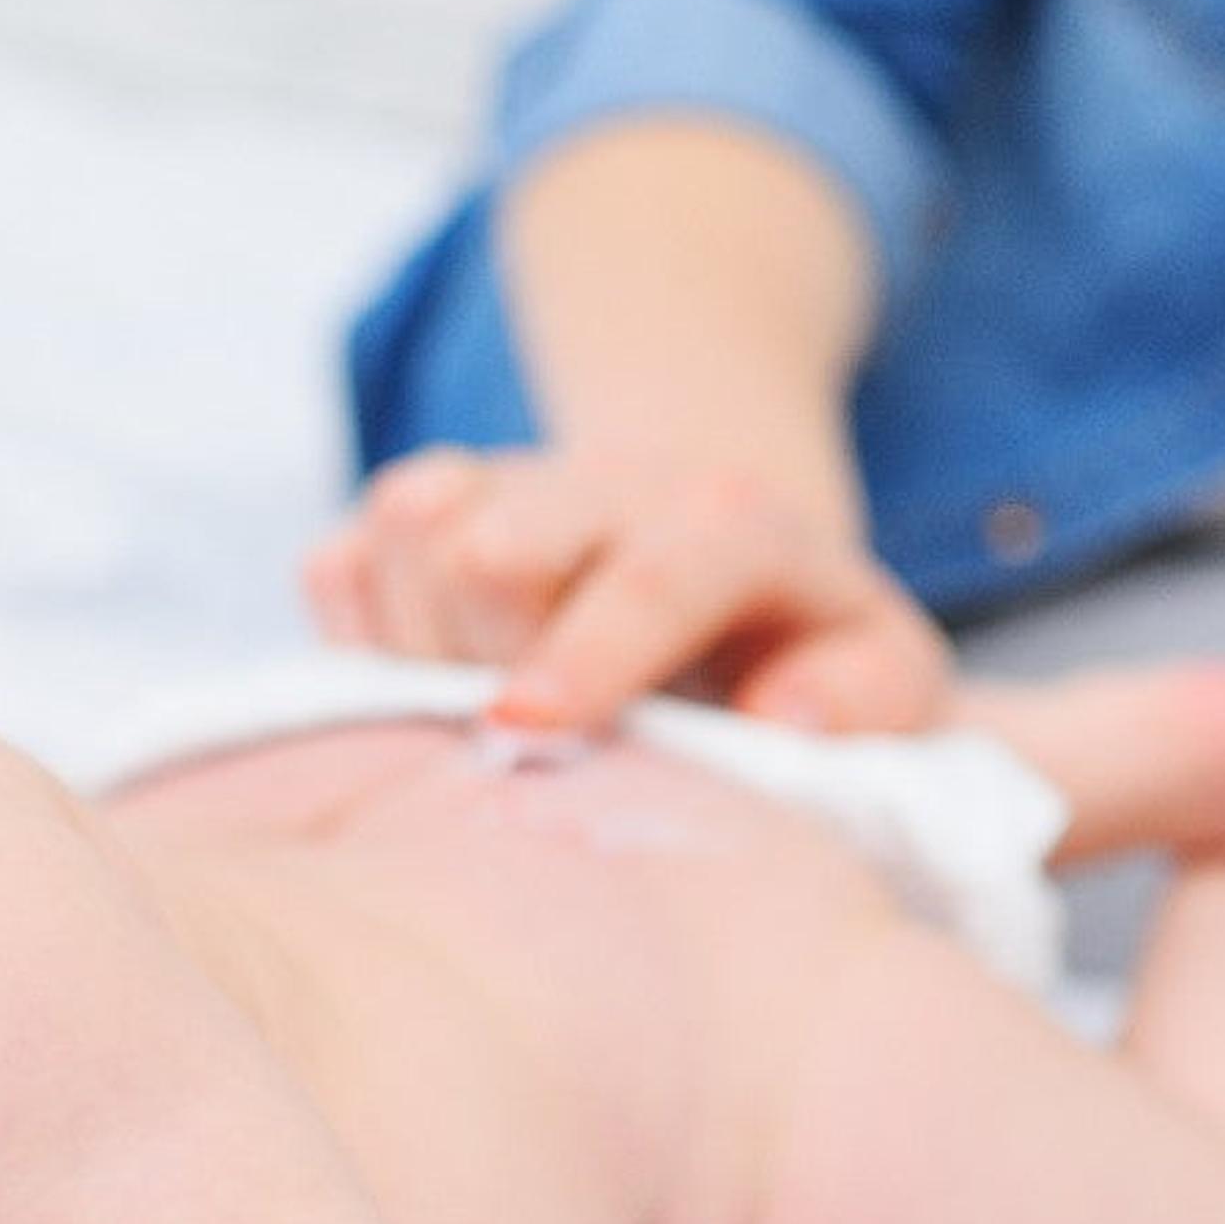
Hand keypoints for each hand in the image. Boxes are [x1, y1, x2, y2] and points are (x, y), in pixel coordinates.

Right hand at [299, 445, 950, 735]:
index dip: (590, 646)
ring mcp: (502, 481)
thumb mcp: (886, 682)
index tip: (526, 724)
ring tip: (489, 709)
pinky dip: (363, 640)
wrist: (722, 557)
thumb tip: (780, 712)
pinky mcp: (417, 509)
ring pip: (405, 532)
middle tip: (524, 742)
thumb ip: (869, 699)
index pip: (657, 567)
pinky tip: (438, 682)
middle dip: (483, 657)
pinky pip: (338, 564)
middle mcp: (612, 481)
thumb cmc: (804, 657)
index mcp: (736, 521)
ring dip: (421, 649)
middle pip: (489, 539)